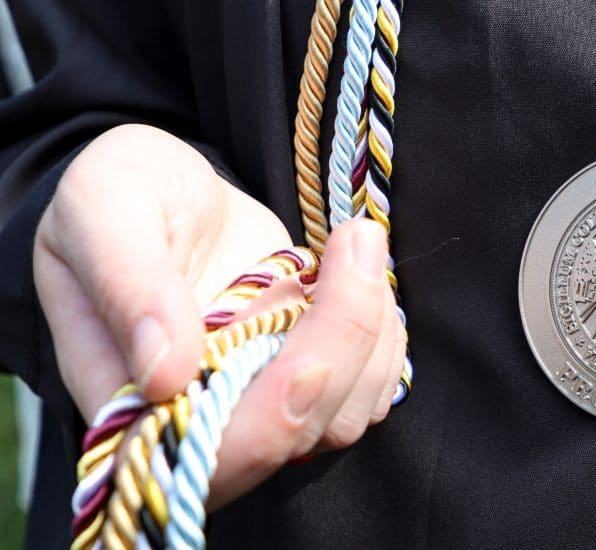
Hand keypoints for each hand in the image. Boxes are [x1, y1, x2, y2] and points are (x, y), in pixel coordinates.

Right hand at [33, 124, 405, 507]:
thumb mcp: (102, 207)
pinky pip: (366, 393)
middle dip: (344, 341)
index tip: (310, 331)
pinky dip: (383, 337)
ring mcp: (256, 412)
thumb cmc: (124, 193)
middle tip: (355, 241)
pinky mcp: (303, 391)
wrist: (173, 192)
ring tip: (354, 244)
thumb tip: (164, 377)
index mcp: (123, 404)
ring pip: (341, 417)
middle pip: (291, 432)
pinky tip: (363, 275)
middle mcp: (194, 427)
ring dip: (371, 333)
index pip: (204, 450)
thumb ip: (125, 284)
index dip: (272, 410)